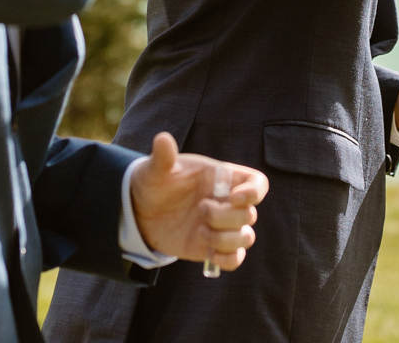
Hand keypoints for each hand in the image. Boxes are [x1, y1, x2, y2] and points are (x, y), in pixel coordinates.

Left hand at [128, 133, 267, 272]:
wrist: (141, 212)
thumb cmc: (155, 182)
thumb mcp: (156, 169)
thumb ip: (163, 157)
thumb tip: (162, 138)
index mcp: (222, 179)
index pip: (257, 183)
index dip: (254, 192)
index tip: (234, 198)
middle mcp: (227, 203)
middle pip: (250, 214)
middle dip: (225, 217)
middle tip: (200, 210)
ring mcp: (222, 227)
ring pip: (246, 238)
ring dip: (226, 239)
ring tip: (200, 232)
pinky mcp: (213, 248)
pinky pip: (235, 259)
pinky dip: (227, 259)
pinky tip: (208, 253)